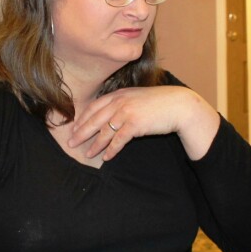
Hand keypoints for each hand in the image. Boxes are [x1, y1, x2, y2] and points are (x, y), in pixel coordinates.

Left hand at [68, 86, 220, 160]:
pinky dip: (111, 150)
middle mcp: (120, 102)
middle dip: (81, 132)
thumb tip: (114, 114)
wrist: (179, 105)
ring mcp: (127, 113)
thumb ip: (125, 102)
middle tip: (71, 142)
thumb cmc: (161, 103)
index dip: (82, 118)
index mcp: (119, 94)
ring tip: (87, 154)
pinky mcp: (135, 125)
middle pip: (94, 119)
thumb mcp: (139, 97)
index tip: (74, 127)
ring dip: (95, 144)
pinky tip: (107, 157)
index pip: (94, 106)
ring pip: (104, 131)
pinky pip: (118, 140)